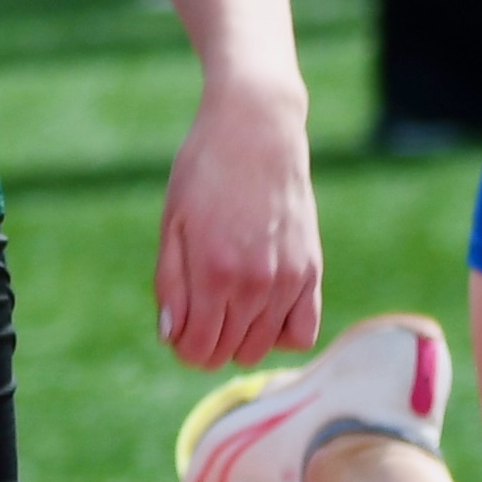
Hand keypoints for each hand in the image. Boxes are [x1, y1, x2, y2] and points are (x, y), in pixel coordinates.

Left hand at [154, 74, 320, 370]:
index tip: (178, 329)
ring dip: (239, 339)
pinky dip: (281, 335)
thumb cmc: (204, 170)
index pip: (197, 349)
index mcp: (211, 272)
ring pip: (262, 348)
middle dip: (205, 344)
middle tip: (198, 313)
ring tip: (226, 305)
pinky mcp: (311, 270)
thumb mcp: (172, 222)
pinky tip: (263, 311)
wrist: (258, 128)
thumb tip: (171, 336)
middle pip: (227, 353)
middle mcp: (253, 283)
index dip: (182, 347)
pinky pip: (303, 333)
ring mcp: (287, 279)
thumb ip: (170, 283)